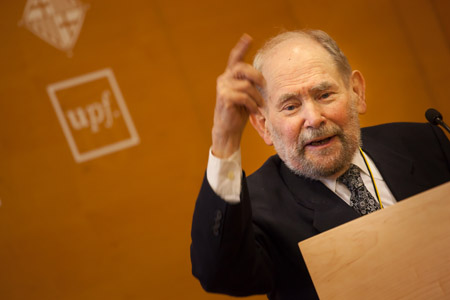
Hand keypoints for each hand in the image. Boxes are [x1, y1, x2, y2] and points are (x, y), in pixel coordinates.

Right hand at [211, 34, 265, 157]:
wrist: (227, 130)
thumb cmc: (238, 113)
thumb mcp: (246, 95)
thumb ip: (250, 84)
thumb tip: (265, 79)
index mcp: (229, 76)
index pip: (235, 58)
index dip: (241, 47)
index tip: (248, 37)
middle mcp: (224, 79)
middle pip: (243, 68)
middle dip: (257, 76)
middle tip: (265, 86)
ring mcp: (222, 88)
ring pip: (246, 85)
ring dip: (257, 96)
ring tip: (260, 106)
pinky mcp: (224, 98)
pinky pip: (244, 96)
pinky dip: (252, 104)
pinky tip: (254, 111)